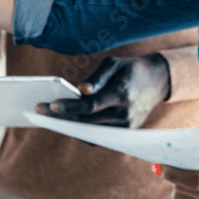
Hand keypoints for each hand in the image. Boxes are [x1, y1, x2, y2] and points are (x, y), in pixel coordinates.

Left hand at [35, 54, 169, 127]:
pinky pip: (99, 135)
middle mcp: (125, 113)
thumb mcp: (114, 64)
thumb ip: (97, 78)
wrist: (157, 80)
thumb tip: (80, 91)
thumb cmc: (131, 69)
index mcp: (123, 94)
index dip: (71, 107)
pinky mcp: (125, 131)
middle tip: (41, 110)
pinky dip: (83, 130)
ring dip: (70, 126)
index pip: (91, 106)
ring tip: (50, 117)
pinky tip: (67, 122)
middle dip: (62, 117)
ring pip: (91, 131)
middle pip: (87, 121)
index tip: (52, 105)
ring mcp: (126, 126)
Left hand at [159, 149, 198, 198]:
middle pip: (184, 191)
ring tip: (186, 179)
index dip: (175, 174)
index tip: (161, 166)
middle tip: (172, 167)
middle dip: (173, 178)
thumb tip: (158, 165)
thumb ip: (191, 153)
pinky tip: (185, 191)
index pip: (196, 181)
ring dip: (176, 188)